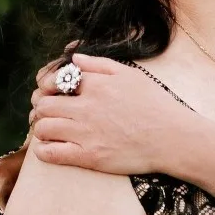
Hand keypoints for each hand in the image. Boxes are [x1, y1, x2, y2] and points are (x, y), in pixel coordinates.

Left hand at [29, 54, 194, 176]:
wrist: (173, 138)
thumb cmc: (156, 105)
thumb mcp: (131, 75)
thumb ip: (99, 65)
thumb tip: (74, 58)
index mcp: (96, 85)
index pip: (56, 81)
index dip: (47, 86)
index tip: (51, 93)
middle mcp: (87, 107)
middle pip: (45, 105)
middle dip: (40, 108)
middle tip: (44, 113)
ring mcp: (86, 133)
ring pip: (43, 127)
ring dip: (40, 128)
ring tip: (47, 130)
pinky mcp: (89, 156)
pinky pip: (51, 154)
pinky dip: (43, 150)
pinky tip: (47, 148)